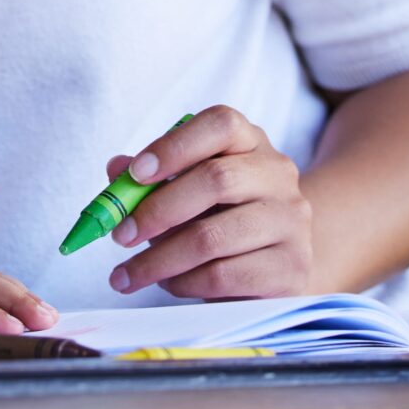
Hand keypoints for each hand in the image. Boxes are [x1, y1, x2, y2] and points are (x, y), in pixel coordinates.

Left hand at [101, 105, 315, 299]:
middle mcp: (278, 175)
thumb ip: (153, 179)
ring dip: (160, 259)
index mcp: (251, 142)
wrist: (279, 260)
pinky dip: (184, 283)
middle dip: (157, 210)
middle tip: (120, 236)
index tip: (135, 173)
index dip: (174, 146)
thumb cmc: (222, 216)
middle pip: (216, 179)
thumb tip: (116, 170)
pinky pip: (224, 276)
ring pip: (213, 237)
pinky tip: (168, 284)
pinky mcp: (292, 268)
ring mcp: (291, 222)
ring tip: (130, 273)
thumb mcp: (188, 189)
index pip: (220, 124)